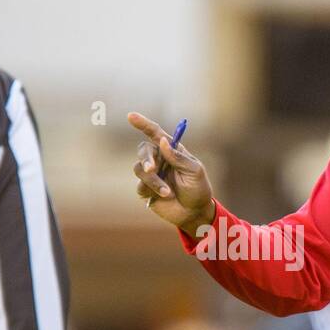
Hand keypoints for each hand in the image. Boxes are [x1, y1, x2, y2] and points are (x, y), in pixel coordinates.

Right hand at [128, 111, 214, 236]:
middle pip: (143, 150)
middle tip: (152, 169)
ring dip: (153, 181)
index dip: (142, 124)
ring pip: (140, 170)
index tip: (130, 116)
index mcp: (171, 150)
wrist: (194, 213)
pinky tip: (164, 196)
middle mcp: (159, 160)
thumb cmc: (198, 189)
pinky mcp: (146, 190)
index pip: (155, 133)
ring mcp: (151, 175)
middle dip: (146, 159)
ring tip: (167, 192)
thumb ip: (178, 157)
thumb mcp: (194, 171)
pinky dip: (152, 191)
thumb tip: (161, 141)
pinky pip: (140, 186)